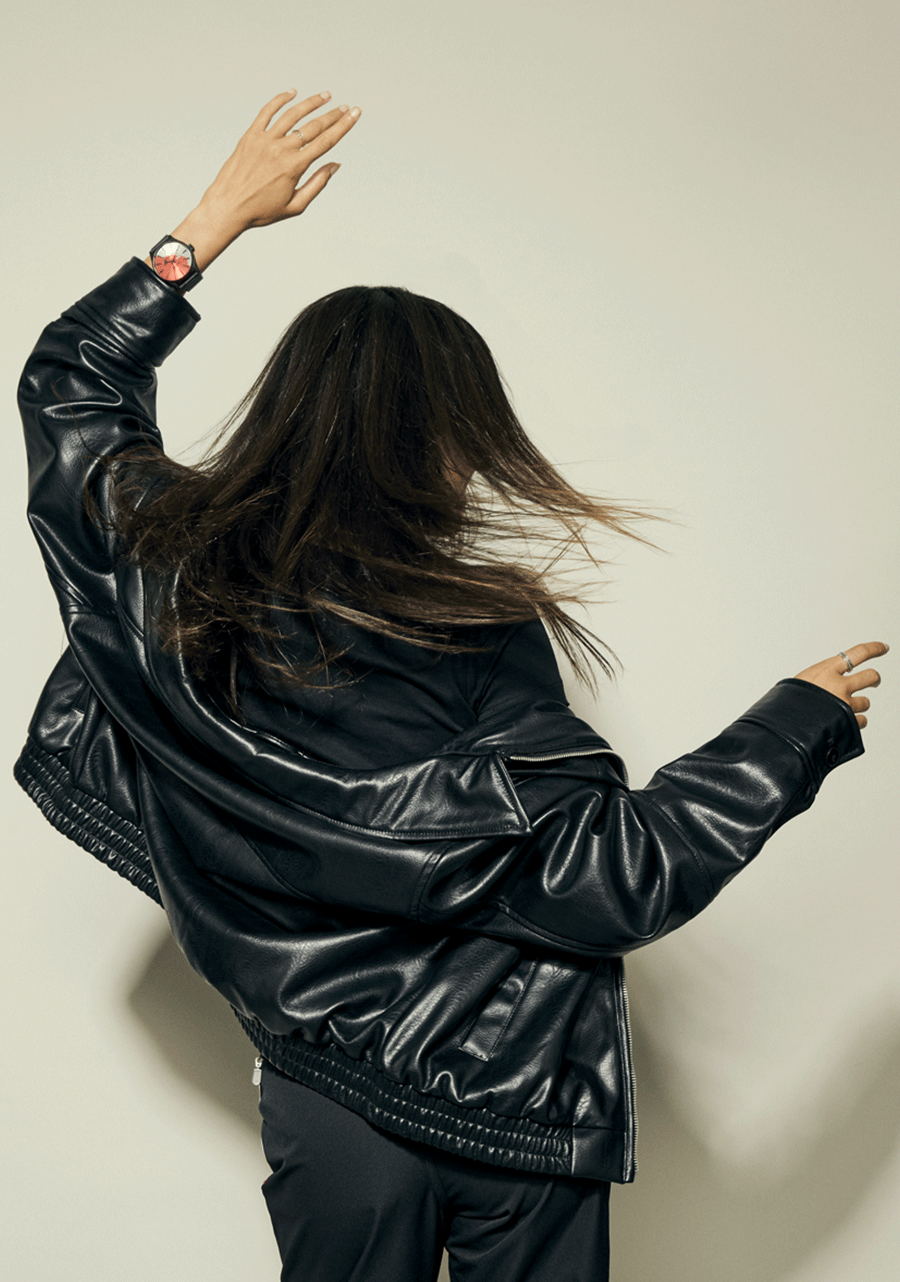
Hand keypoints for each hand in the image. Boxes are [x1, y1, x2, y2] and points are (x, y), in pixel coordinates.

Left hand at [199, 90, 360, 232]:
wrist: (228, 207)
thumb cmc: (261, 211)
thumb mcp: (294, 206)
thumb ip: (316, 184)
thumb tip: (334, 166)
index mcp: (294, 167)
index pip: (326, 142)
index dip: (343, 126)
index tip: (354, 115)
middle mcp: (281, 149)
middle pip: (313, 126)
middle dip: (332, 115)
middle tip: (345, 107)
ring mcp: (264, 140)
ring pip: (293, 114)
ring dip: (311, 103)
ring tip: (325, 96)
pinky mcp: (250, 135)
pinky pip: (267, 111)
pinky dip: (280, 100)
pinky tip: (292, 93)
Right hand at [794, 641, 888, 728]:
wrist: (785, 728)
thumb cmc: (788, 705)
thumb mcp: (800, 683)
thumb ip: (819, 680)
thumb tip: (826, 682)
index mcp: (826, 671)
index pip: (858, 653)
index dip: (874, 648)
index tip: (883, 648)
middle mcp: (839, 685)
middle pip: (871, 676)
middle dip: (874, 679)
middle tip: (873, 681)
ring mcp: (846, 704)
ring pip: (866, 702)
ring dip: (859, 705)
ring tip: (845, 709)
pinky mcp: (849, 722)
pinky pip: (861, 721)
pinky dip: (855, 722)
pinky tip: (844, 722)